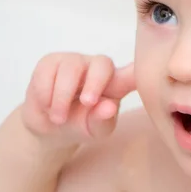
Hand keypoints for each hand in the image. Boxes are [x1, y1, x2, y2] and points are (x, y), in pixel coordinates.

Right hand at [21, 53, 135, 147]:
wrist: (49, 126)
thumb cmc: (80, 124)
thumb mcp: (93, 130)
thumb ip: (102, 120)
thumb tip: (109, 107)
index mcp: (116, 83)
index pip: (131, 74)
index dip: (136, 72)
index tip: (144, 74)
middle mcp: (97, 68)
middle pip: (102, 64)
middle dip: (95, 83)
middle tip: (87, 104)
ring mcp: (74, 61)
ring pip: (71, 67)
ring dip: (63, 96)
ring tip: (59, 118)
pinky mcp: (51, 62)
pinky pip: (48, 71)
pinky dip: (46, 93)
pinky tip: (47, 106)